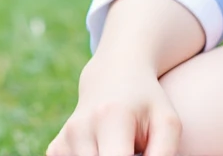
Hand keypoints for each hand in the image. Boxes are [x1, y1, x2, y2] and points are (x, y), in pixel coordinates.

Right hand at [46, 57, 181, 155]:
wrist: (115, 74)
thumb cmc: (147, 103)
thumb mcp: (166, 123)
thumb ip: (163, 154)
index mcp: (111, 119)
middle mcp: (80, 128)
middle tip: (133, 147)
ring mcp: (64, 139)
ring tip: (120, 147)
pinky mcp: (55, 149)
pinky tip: (102, 147)